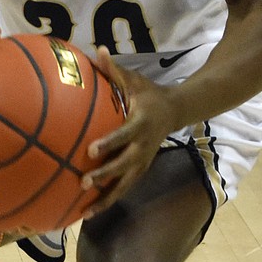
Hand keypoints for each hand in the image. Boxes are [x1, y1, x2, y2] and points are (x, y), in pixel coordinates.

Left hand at [80, 50, 177, 212]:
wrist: (176, 111)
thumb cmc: (148, 93)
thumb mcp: (135, 80)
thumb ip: (114, 70)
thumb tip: (97, 50)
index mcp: (141, 123)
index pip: (124, 135)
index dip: (109, 143)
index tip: (91, 150)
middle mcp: (144, 146)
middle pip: (125, 165)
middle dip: (106, 175)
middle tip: (84, 182)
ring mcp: (143, 161)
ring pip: (126, 184)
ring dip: (106, 197)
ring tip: (85, 211)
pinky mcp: (141, 170)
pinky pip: (125, 188)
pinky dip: (109, 200)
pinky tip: (89, 211)